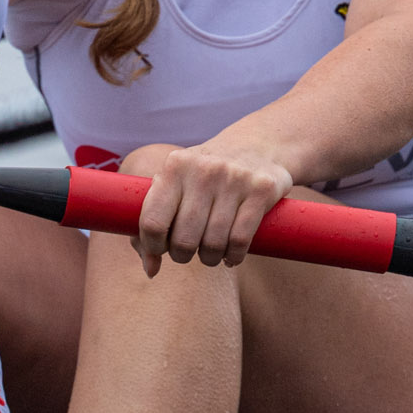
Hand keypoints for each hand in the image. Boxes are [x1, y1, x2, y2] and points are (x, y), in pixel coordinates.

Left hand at [126, 132, 295, 275]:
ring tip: (211, 255)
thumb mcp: (178, 182)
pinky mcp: (262, 189)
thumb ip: (156, 219)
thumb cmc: (208, 174)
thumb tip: (150, 269)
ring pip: (213, 243)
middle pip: (184, 239)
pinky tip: (231, 256)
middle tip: (187, 253)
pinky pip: (240, 240)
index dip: (153, 246)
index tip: (160, 250)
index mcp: (175, 167)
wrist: (259, 143)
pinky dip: (233, 257)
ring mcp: (235, 179)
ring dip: (210, 259)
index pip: (153, 221)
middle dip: (182, 255)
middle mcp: (203, 170)